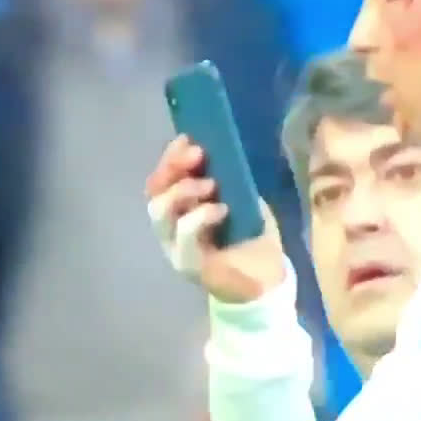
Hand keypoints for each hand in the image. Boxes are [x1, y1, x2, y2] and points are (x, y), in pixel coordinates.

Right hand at [145, 135, 286, 303]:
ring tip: (211, 185)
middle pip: (154, 191)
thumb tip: (224, 150)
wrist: (267, 281)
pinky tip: (221, 210)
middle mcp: (170, 227)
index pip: (161, 179)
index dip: (170, 157)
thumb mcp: (242, 200)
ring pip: (158, 211)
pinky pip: (183, 235)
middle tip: (199, 154)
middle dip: (173, 167)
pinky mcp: (187, 263)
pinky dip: (200, 217)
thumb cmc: (251, 238)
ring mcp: (174, 246)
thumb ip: (228, 180)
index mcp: (179, 209)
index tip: (188, 139)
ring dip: (182, 190)